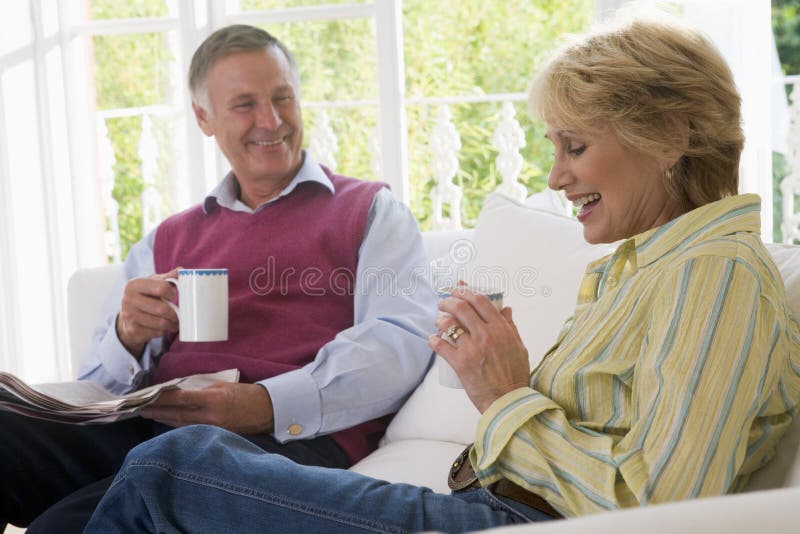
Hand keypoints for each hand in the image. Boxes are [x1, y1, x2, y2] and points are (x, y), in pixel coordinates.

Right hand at [116, 268, 180, 356]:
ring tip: (176, 321)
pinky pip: (156, 333)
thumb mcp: (153, 283)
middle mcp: (128, 299)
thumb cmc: (146, 295)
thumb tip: (182, 270)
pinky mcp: (132, 330)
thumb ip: (168, 277)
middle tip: (180, 313)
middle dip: (175, 313)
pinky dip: (165, 331)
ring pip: (161, 323)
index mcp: (134, 284)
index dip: (172, 293)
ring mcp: (129, 316)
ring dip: (172, 324)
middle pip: (162, 309)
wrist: (129, 315)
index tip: (173, 296)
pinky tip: (166, 327)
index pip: (162, 287)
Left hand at [139, 382, 274, 434]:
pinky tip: (167, 421)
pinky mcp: (215, 436)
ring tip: (148, 414)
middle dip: (156, 411)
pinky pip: (191, 430)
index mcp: (213, 400)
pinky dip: (177, 425)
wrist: (267, 411)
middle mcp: (210, 416)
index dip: (161, 398)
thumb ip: (201, 390)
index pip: (181, 399)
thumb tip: (181, 393)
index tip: (146, 396)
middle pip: (176, 414)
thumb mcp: (223, 386)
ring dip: (163, 419)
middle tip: (138, 408)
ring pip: (181, 424)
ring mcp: (213, 429)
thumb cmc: (246, 394)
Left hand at [428, 288, 530, 412]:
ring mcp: (472, 349)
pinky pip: (441, 346)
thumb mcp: (519, 347)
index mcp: (501, 329)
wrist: (508, 402)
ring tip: (438, 321)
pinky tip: (433, 339)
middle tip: (443, 302)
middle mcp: (486, 335)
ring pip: (448, 324)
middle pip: (461, 307)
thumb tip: (506, 309)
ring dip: (440, 319)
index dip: (466, 291)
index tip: (457, 289)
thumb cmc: (515, 376)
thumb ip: (511, 327)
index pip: (481, 300)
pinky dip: (434, 340)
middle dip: (448, 301)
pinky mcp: (461, 363)